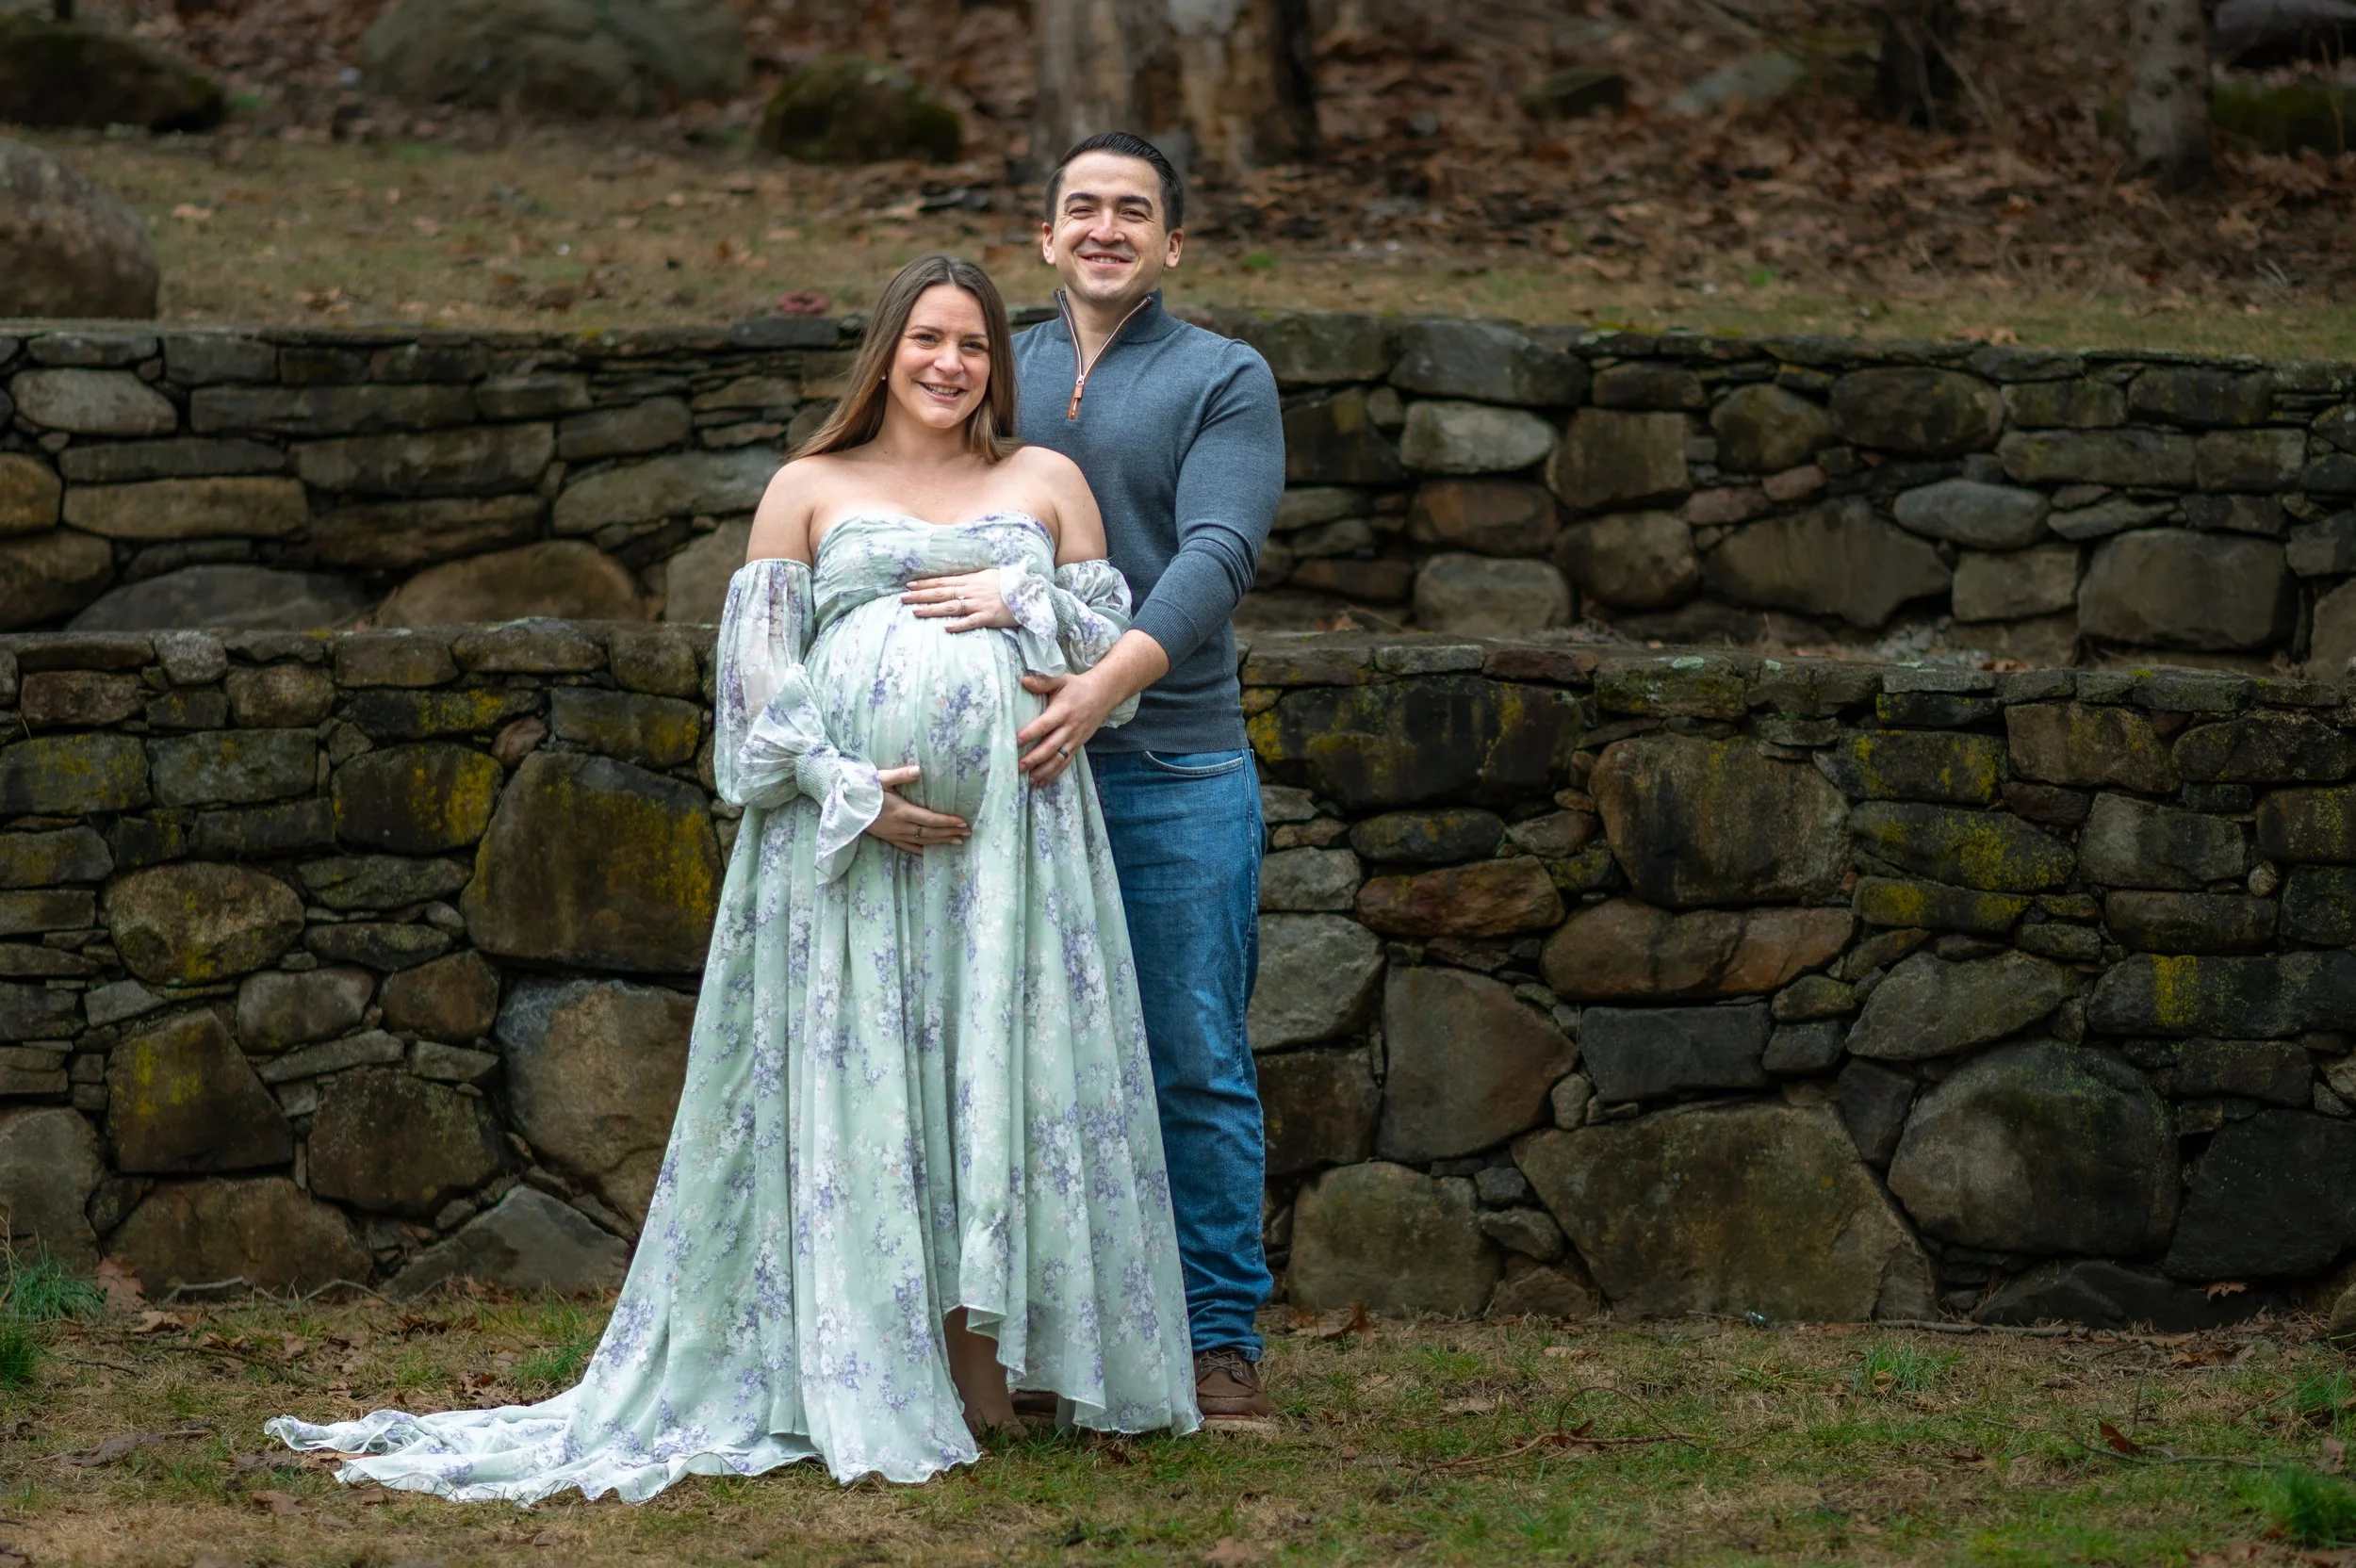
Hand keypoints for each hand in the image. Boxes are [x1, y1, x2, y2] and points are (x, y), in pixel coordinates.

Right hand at [863, 765, 968, 852]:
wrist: (841, 804)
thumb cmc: (861, 789)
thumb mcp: (880, 778)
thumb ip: (900, 774)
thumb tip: (919, 770)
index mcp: (901, 811)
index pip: (930, 819)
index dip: (948, 822)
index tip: (963, 822)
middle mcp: (899, 826)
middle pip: (930, 832)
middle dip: (950, 833)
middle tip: (967, 833)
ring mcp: (893, 834)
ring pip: (921, 841)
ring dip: (940, 842)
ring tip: (957, 842)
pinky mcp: (887, 838)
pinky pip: (907, 847)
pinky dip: (921, 849)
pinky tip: (931, 851)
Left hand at [903, 569, 1013, 632]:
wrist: (1029, 592)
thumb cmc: (1009, 584)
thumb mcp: (988, 575)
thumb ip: (971, 579)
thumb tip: (955, 580)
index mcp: (970, 580)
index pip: (942, 581)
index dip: (925, 583)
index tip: (908, 585)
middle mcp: (971, 591)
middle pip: (941, 593)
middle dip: (920, 595)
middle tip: (902, 598)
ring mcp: (979, 604)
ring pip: (951, 607)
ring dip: (932, 610)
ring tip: (915, 612)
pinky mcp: (989, 616)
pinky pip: (971, 621)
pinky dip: (959, 625)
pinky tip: (946, 628)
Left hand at [1016, 670, 1118, 786]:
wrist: (1104, 695)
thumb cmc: (1077, 687)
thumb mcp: (1061, 680)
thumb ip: (1042, 682)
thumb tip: (1023, 681)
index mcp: (1063, 711)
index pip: (1045, 724)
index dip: (1031, 733)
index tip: (1016, 741)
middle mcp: (1069, 728)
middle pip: (1051, 746)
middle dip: (1034, 758)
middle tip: (1018, 767)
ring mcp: (1075, 739)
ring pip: (1058, 759)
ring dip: (1043, 771)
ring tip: (1029, 780)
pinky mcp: (1078, 746)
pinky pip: (1065, 762)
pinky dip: (1054, 773)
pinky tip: (1042, 782)